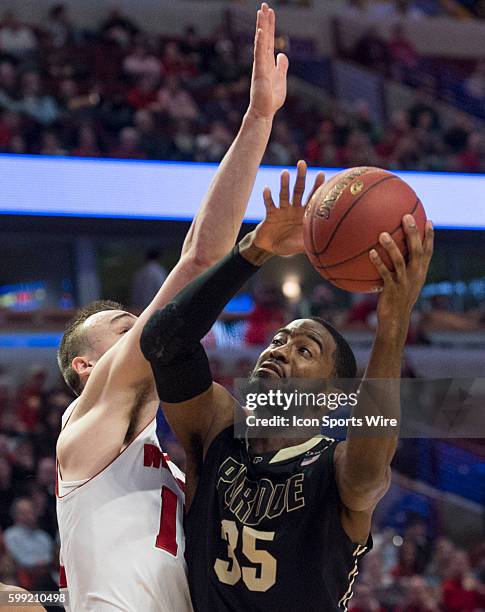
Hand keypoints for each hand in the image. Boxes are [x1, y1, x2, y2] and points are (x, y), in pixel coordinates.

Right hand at [247, 3, 287, 119]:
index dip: (270, 26)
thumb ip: (281, 66)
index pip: (269, 40)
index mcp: (267, 61)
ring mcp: (259, 66)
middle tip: (264, 5)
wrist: (264, 112)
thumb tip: (282, 55)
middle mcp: (262, 61)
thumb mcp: (281, 78)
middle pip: (263, 37)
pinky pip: (259, 55)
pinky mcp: (259, 73)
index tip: (270, 12)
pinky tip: (260, 32)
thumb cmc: (271, 98)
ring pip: (260, 42)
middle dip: (264, 21)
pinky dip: (259, 43)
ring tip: (261, 12)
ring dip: (261, 27)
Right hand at [252, 160, 323, 256]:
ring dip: (284, 184)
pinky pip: (269, 204)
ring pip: (284, 194)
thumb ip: (313, 242)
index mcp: (303, 213)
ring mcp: (282, 210)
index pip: (312, 197)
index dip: (317, 186)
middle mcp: (293, 208)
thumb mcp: (302, 245)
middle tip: (302, 163)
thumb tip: (330, 247)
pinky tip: (267, 189)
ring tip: (285, 173)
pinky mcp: (270, 214)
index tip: (322, 173)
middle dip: (301, 177)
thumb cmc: (288, 245)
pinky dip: (268, 197)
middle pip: (298, 189)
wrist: (269, 248)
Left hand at [370, 214, 433, 336]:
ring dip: (392, 247)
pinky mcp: (392, 289)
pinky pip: (385, 274)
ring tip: (383, 234)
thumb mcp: (404, 283)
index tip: (429, 221)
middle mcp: (415, 275)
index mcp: (420, 272)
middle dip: (413, 233)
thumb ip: (402, 268)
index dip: (430, 237)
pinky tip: (371, 252)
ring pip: (399, 261)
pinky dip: (378, 263)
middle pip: (417, 251)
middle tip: (407, 216)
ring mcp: (404, 282)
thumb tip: (391, 252)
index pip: (428, 252)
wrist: (395, 319)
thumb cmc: (397, 299)